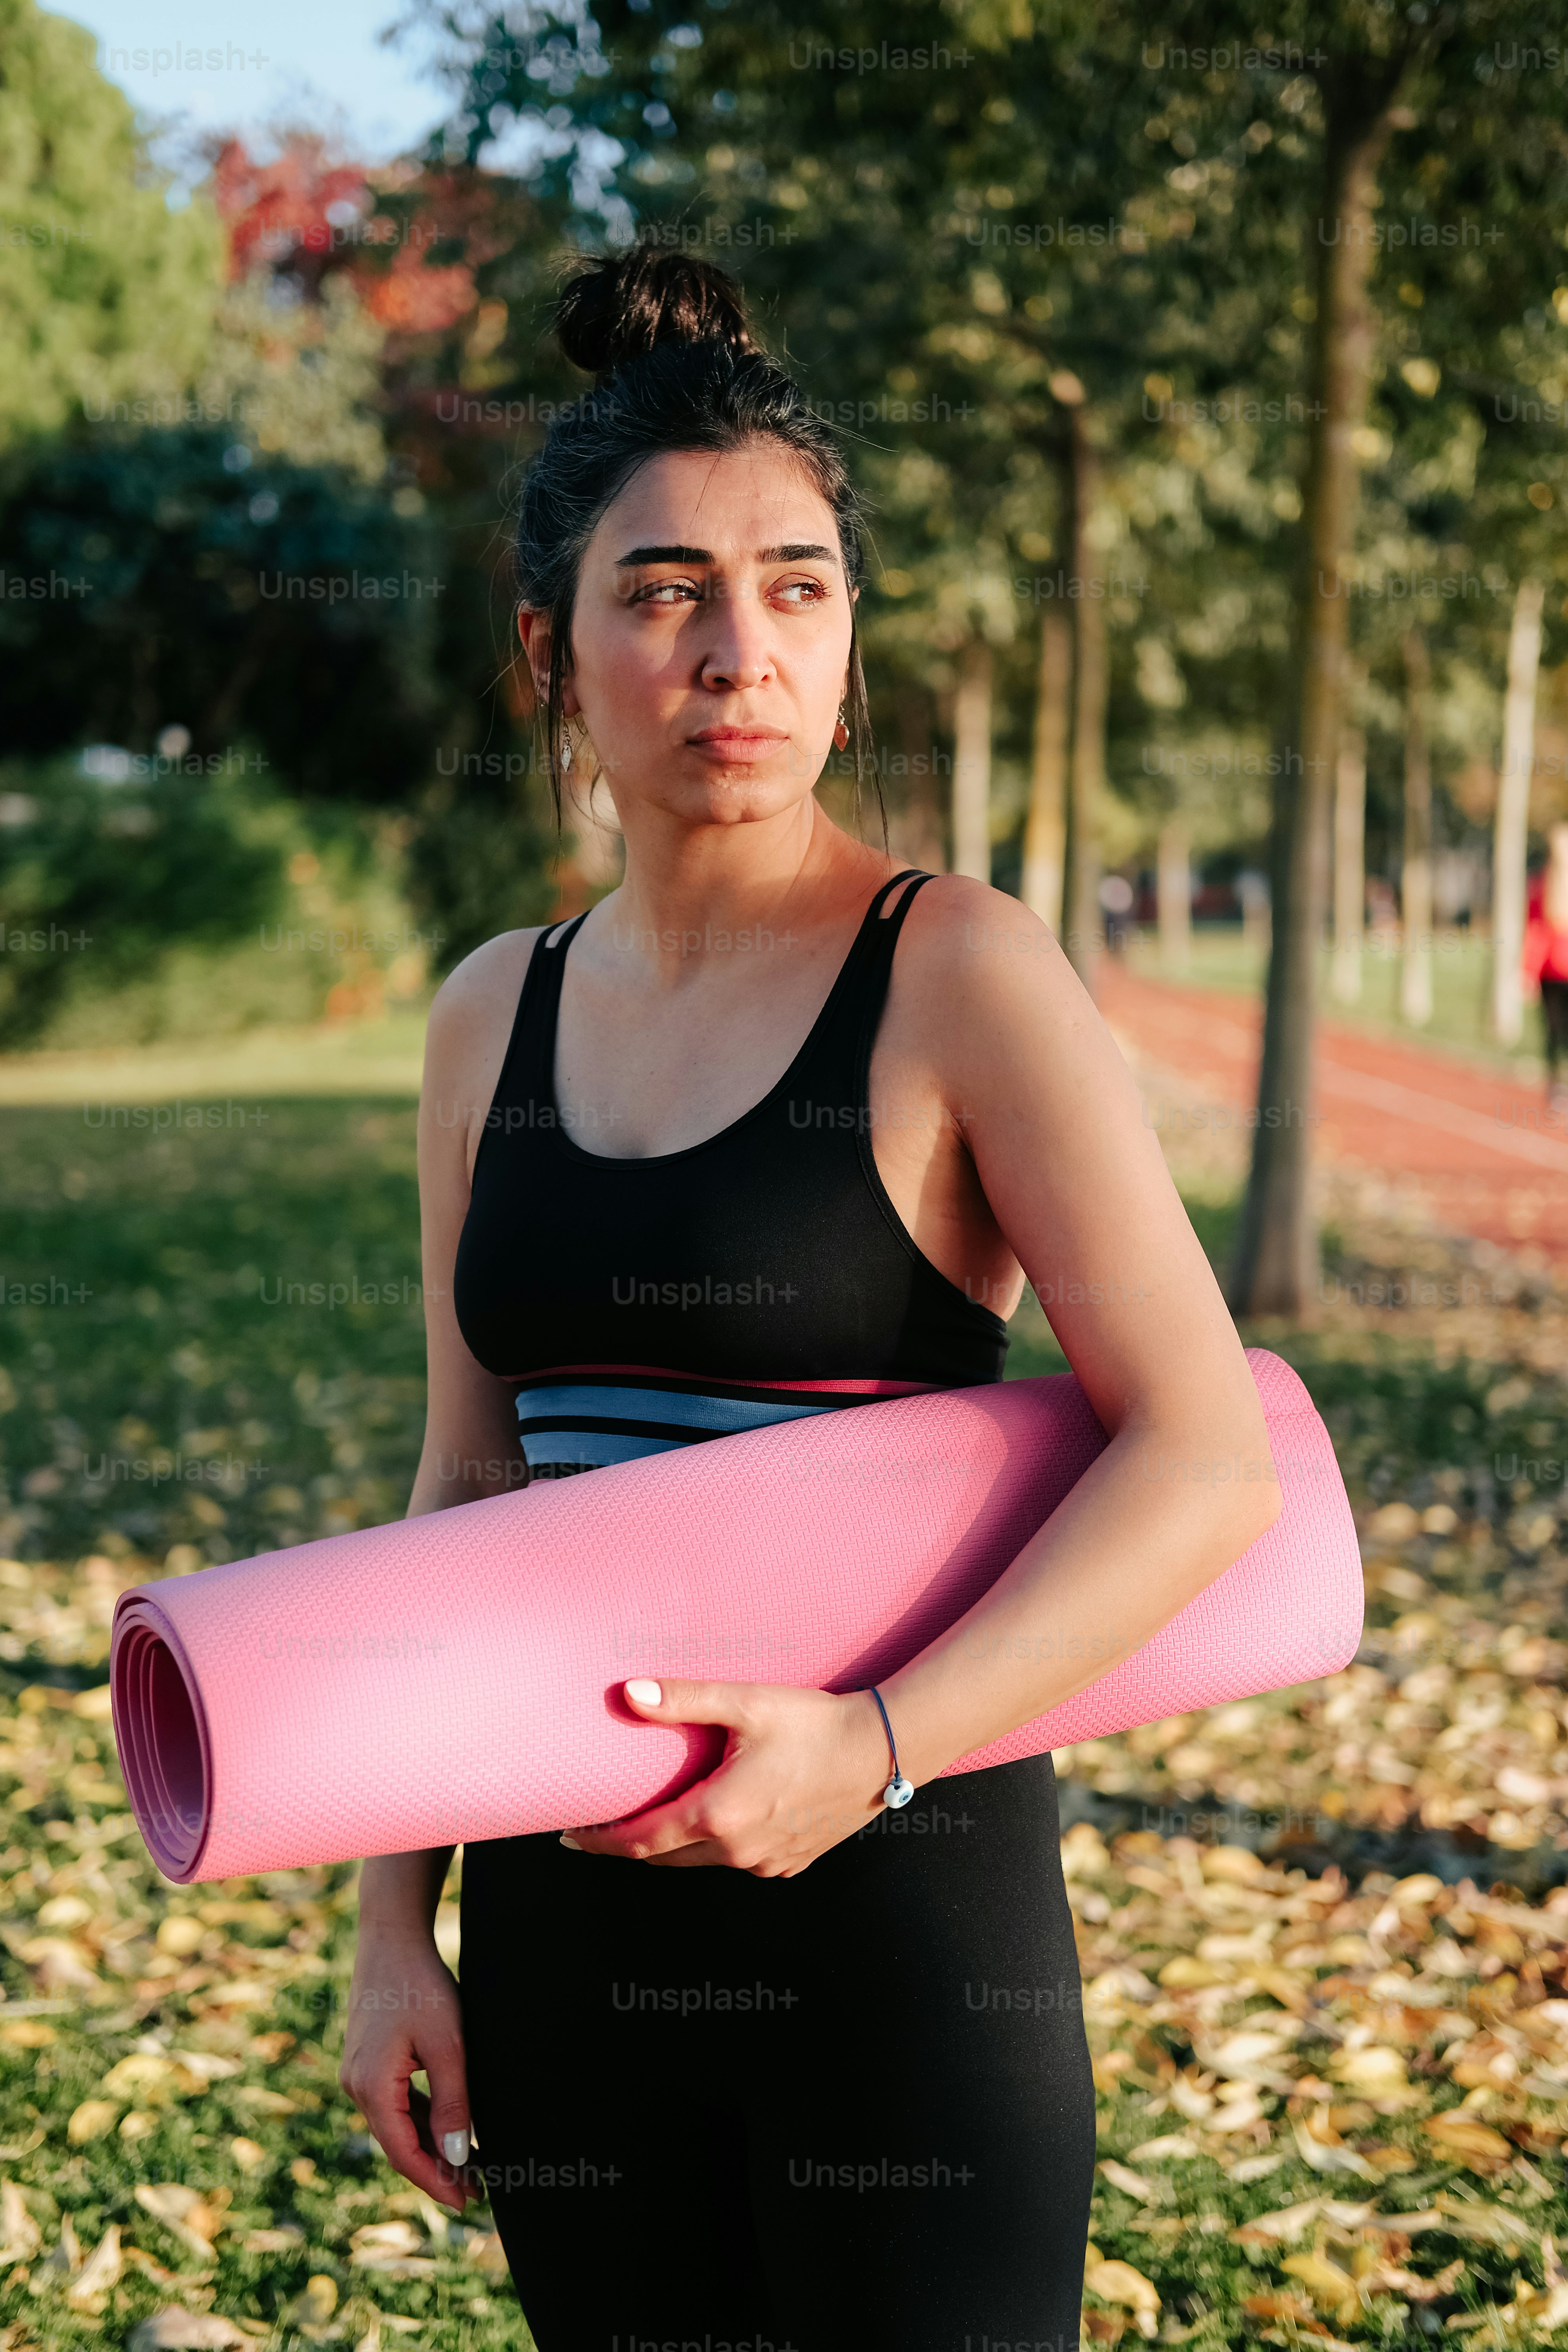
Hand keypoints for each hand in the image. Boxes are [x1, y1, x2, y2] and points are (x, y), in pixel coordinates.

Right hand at [339, 1931, 471, 2211]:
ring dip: (430, 2147)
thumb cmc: (420, 1986)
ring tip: (470, 2169)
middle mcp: (357, 2086)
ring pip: (398, 2125)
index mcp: (371, 2087)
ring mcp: (359, 2074)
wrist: (392, 1938)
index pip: (404, 2153)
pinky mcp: (369, 2062)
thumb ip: (453, 2103)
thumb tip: (458, 2158)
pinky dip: (422, 2120)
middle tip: (476, 2192)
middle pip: (399, 2144)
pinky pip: (396, 2103)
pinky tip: (448, 2130)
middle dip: (436, 2171)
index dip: (435, 2182)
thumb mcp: (447, 2045)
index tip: (466, 2203)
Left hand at [564, 1680, 911, 1875]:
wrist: (882, 1751)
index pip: (640, 1842)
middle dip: (631, 1845)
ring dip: (675, 1846)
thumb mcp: (745, 1703)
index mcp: (718, 1815)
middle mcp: (738, 1851)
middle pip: (665, 1859)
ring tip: (656, 1819)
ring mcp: (766, 1863)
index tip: (570, 1836)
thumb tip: (629, 1694)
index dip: (601, 1841)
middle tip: (601, 1828)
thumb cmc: (814, 1724)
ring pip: (702, 1862)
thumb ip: (684, 1699)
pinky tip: (718, 1820)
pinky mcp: (791, 1863)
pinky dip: (718, 1846)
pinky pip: (739, 1862)